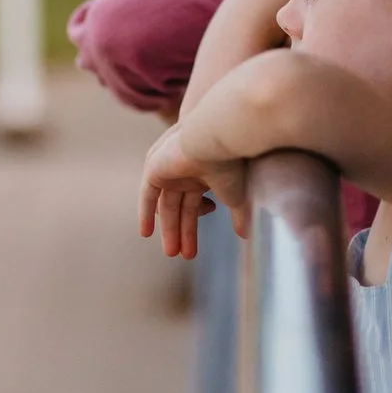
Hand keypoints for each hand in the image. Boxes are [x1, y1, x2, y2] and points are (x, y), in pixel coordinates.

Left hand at [139, 127, 245, 258]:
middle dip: (182, 233)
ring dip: (168, 229)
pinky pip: (146, 195)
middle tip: (184, 256)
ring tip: (172, 253)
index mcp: (203, 175)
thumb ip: (239, 215)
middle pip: (179, 208)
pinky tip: (146, 233)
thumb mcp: (236, 195)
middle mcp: (184, 172)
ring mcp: (168, 169)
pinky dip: (145, 213)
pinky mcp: (154, 168)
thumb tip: (246, 236)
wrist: (216, 136)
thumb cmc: (231, 163)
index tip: (195, 250)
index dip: (194, 228)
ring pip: (165, 205)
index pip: (195, 206)